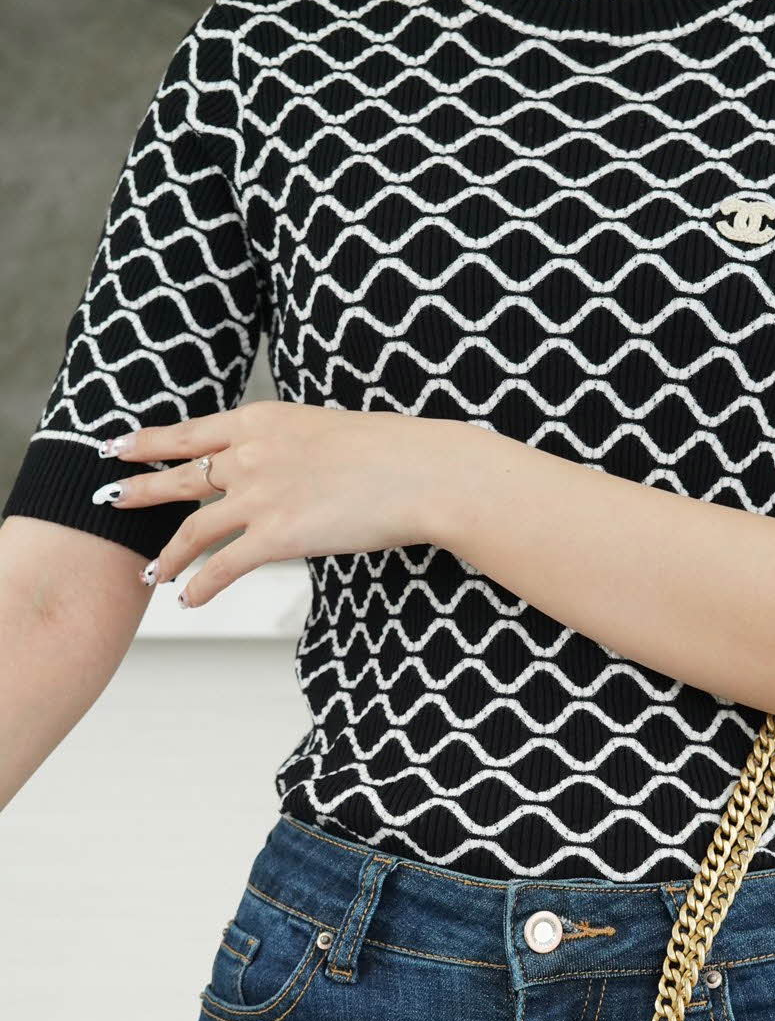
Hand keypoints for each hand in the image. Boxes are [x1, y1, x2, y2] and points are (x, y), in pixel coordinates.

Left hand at [92, 402, 474, 605]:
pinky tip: (186, 600)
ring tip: (148, 574)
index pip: (192, 432)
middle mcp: (249, 454)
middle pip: (178, 476)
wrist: (418, 472)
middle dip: (139, 490)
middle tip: (109, 499)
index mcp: (262, 420)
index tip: (118, 444)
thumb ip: (295, 449)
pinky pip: (223, 567)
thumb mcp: (328, 433)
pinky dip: (200, 586)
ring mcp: (259, 495)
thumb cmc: (392, 454)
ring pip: (193, 528)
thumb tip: (292, 469)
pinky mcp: (276, 535)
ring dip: (166, 555)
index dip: (150, 440)